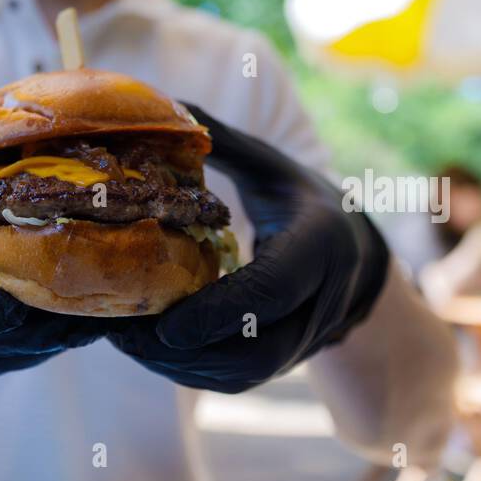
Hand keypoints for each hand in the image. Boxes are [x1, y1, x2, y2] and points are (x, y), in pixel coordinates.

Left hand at [105, 104, 389, 393]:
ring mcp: (310, 336)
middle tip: (125, 335)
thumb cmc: (298, 197)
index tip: (162, 325)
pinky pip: (242, 378)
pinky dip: (194, 373)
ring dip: (183, 369)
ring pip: (246, 373)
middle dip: (187, 353)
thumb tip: (167, 103)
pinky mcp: (291, 359)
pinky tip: (151, 352)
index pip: (270, 290)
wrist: (355, 247)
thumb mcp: (268, 164)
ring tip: (126, 344)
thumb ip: (222, 141)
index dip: (217, 313)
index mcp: (318, 242)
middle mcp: (322, 298)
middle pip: (257, 350)